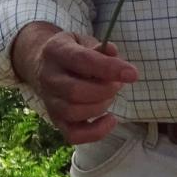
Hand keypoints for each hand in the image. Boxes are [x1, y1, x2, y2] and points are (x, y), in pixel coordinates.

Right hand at [11, 23, 137, 143]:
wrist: (43, 63)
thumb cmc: (72, 51)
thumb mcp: (84, 41)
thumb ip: (101, 47)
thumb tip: (112, 52)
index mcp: (55, 51)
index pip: (82, 60)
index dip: (108, 68)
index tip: (132, 74)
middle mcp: (48, 77)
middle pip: (75, 91)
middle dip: (105, 91)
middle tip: (117, 84)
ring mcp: (49, 100)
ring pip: (73, 112)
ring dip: (100, 107)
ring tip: (110, 96)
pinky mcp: (55, 119)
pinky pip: (73, 135)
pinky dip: (96, 132)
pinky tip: (110, 119)